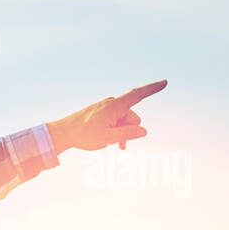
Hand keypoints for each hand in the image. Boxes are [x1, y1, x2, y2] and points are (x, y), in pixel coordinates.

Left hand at [47, 80, 166, 152]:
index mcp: (114, 106)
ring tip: (108, 143)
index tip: (165, 82)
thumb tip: (144, 131)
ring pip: (124, 121)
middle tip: (118, 146)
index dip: (152, 89)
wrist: (63, 133)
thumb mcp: (108, 138)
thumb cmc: (83, 135)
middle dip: (129, 131)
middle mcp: (112, 103)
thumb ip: (127, 134)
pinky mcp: (102, 111)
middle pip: (132, 118)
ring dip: (120, 133)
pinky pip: (116, 120)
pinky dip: (114, 130)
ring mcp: (107, 107)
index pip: (137, 95)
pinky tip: (106, 139)